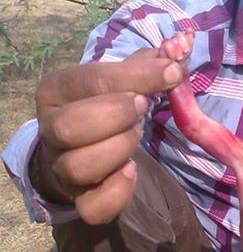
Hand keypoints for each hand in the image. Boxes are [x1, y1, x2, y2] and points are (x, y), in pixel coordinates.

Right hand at [34, 47, 186, 223]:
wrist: (82, 149)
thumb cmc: (106, 105)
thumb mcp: (121, 79)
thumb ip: (150, 63)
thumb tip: (182, 44)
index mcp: (56, 91)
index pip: (89, 80)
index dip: (136, 76)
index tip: (172, 73)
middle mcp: (50, 130)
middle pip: (71, 127)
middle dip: (117, 115)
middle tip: (143, 108)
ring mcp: (62, 168)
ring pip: (79, 166)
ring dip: (118, 149)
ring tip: (136, 136)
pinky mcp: (80, 200)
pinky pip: (92, 207)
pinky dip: (117, 192)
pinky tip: (132, 171)